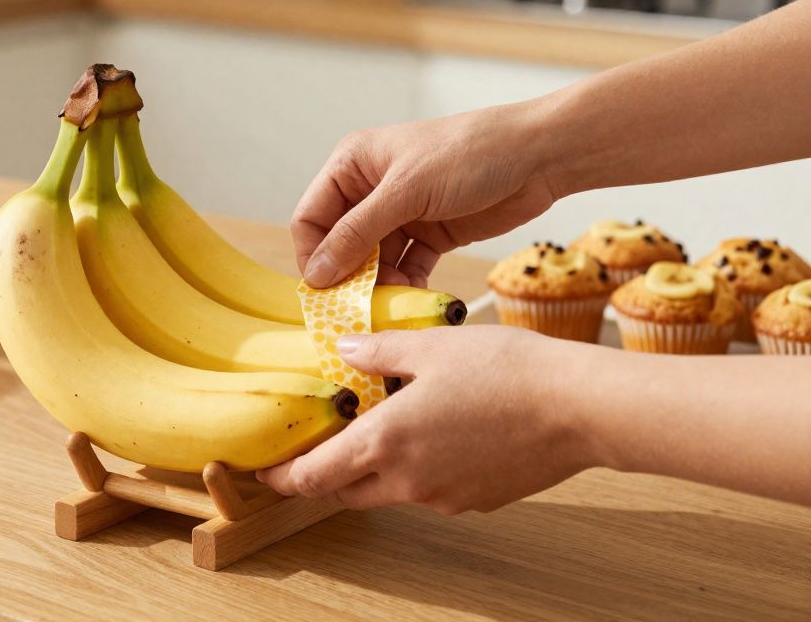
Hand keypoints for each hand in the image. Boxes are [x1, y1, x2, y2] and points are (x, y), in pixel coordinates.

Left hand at [257, 326, 597, 513]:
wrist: (580, 408)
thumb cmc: (507, 371)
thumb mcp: (431, 345)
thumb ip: (377, 350)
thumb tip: (342, 348)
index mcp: (384, 442)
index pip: (311, 478)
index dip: (281, 477)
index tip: (265, 470)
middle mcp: (407, 481)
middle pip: (343, 491)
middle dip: (323, 473)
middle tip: (320, 442)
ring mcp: (443, 498)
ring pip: (387, 492)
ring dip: (373, 468)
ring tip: (387, 422)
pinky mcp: (476, 501)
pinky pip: (429, 489)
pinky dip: (417, 468)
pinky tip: (438, 430)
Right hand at [292, 103, 559, 287]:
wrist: (539, 156)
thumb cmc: (469, 153)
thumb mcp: (406, 192)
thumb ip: (357, 233)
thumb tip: (316, 272)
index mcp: (352, 165)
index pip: (311, 217)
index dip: (312, 254)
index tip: (323, 289)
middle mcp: (370, 189)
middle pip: (339, 244)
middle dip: (347, 275)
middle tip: (357, 305)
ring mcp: (401, 213)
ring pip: (372, 261)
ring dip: (377, 284)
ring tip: (389, 303)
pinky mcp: (430, 234)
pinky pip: (405, 267)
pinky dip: (405, 285)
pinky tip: (411, 299)